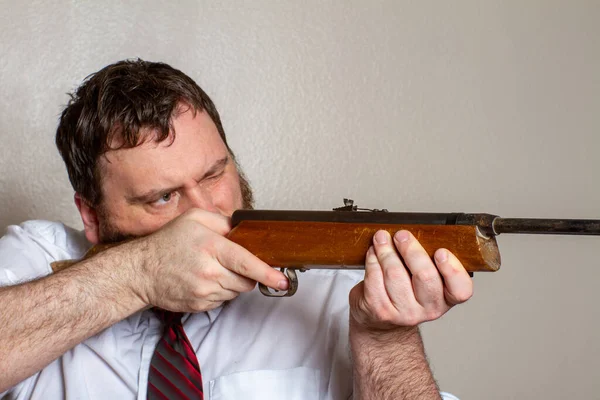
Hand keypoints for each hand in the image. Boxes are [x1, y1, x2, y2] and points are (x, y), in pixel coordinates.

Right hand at [125, 208, 287, 311]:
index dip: (267, 272)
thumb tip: (246, 229)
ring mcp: (204, 292)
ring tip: (213, 269)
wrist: (141, 271)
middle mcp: (209, 272)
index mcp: (211, 247)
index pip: (246, 263)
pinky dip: (221, 291)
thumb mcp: (195, 219)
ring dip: (233, 282)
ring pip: (237, 292)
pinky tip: (205, 280)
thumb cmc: (168, 242)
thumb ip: (224, 221)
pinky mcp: (200, 306)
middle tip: (232, 262)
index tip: (283, 280)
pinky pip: (223, 300)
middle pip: (247, 281)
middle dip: (248, 273)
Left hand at [349, 229, 472, 330]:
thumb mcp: (423, 278)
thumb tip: (418, 232)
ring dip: (386, 251)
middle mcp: (429, 309)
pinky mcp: (381, 311)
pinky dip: (372, 261)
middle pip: (424, 275)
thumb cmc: (405, 290)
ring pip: (395, 274)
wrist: (382, 319)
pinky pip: (375, 279)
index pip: (460, 289)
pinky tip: (373, 253)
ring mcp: (404, 313)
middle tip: (401, 235)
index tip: (441, 252)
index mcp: (447, 298)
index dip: (452, 270)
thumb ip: (427, 259)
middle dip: (411, 249)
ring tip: (381, 239)